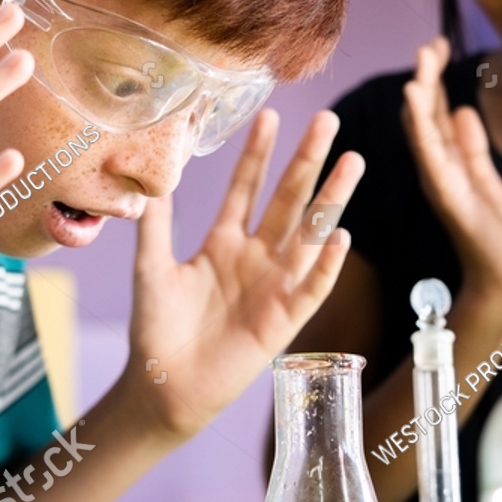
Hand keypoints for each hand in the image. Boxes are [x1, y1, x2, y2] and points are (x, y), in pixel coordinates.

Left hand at [121, 109, 364, 439]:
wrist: (163, 386)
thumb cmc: (157, 329)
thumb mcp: (151, 267)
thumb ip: (156, 223)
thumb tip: (150, 173)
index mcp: (225, 242)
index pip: (248, 187)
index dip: (258, 153)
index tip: (269, 115)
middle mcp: (256, 258)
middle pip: (288, 200)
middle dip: (308, 160)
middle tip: (328, 119)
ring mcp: (274, 286)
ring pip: (310, 235)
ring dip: (331, 200)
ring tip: (351, 163)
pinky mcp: (283, 321)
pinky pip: (311, 289)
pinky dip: (326, 265)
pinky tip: (341, 237)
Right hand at [401, 37, 501, 299]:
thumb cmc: (501, 234)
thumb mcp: (490, 180)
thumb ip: (473, 148)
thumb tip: (465, 110)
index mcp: (451, 164)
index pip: (438, 113)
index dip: (435, 78)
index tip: (437, 44)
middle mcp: (439, 171)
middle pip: (426, 117)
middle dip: (425, 79)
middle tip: (428, 44)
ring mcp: (441, 183)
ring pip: (424, 132)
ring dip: (419, 97)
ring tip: (418, 65)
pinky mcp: (450, 196)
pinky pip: (432, 155)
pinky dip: (420, 127)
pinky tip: (413, 99)